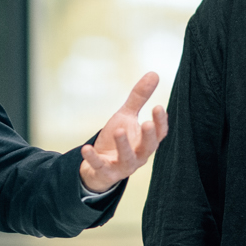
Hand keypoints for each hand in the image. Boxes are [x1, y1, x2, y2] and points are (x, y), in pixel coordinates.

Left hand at [82, 73, 167, 193]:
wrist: (100, 166)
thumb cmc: (117, 139)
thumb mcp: (126, 116)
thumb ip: (139, 97)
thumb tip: (154, 73)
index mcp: (145, 142)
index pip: (159, 133)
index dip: (160, 122)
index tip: (159, 107)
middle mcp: (138, 156)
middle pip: (148, 148)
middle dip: (148, 136)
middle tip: (146, 123)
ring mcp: (122, 166)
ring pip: (127, 159)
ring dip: (124, 146)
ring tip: (119, 130)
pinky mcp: (106, 172)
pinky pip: (100, 166)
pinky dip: (93, 158)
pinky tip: (85, 148)